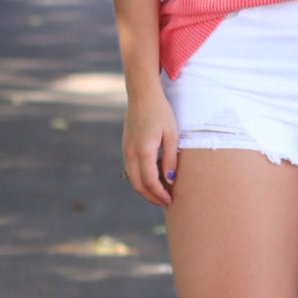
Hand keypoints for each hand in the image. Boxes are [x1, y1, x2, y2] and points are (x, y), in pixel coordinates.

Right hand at [121, 89, 178, 206]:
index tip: (170, 200)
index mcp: (143, 150)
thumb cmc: (161, 112)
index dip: (160, 194)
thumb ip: (170, 159)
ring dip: (145, 189)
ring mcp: (125, 150)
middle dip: (151, 197)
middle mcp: (131, 152)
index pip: (150, 181)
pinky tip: (153, 179)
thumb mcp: (172, 135)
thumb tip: (170, 180)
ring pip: (132, 178)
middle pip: (137, 185)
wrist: (142, 95)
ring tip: (160, 194)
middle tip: (165, 202)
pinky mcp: (125, 147)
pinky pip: (130, 169)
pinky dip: (140, 179)